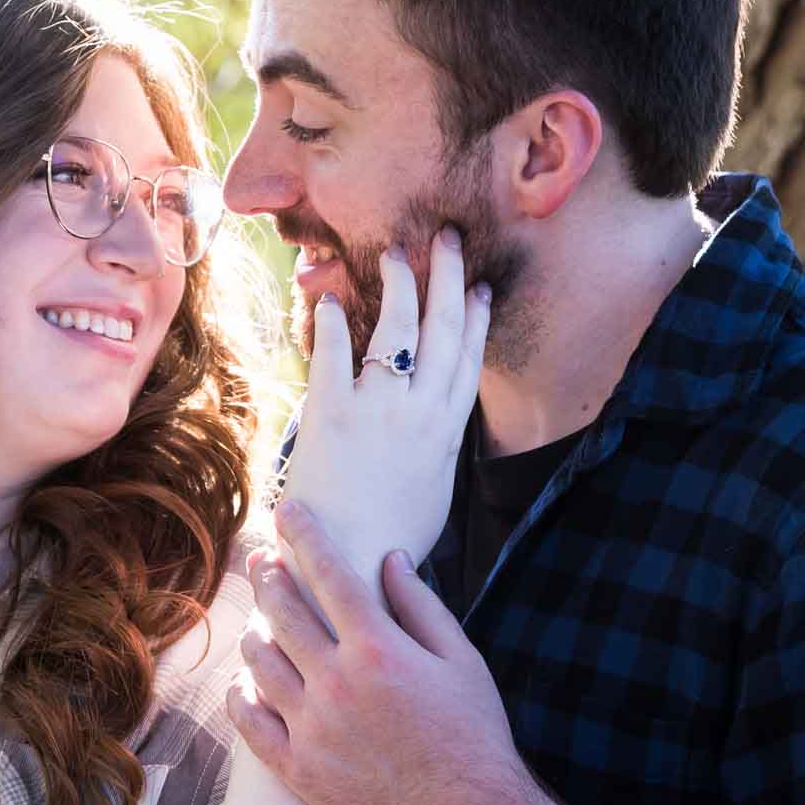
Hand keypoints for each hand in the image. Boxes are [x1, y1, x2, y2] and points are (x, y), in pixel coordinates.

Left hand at [233, 501, 695, 804]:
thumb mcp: (461, 659)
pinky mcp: (298, 770)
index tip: (286, 508)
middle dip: (268, 574)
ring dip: (254, 630)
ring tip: (259, 619)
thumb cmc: (473, 734)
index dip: (304, 534)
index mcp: (378, 650)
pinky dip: (240, 694)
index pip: (328, 573)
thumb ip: (420, 604)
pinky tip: (244, 681)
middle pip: (281, 610)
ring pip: (257, 662)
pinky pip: (249, 721)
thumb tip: (388, 558)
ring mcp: (311, 728)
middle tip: (262, 558)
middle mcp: (336, 683)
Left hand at [281, 227, 489, 572]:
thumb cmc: (390, 540)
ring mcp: (376, 410)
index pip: (467, 359)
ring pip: (395, 331)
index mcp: (446, 432)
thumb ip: (435, 449)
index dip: (474, 317)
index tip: (477, 286)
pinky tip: (327, 299)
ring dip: (398, 286)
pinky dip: (331, 324)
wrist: (347, 566)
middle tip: (446, 238)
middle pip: (441, 330)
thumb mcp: (433, 492)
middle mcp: (418, 413)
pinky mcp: (330, 415)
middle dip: (446, 279)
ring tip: (395, 254)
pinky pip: (333, 356)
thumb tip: (435, 426)